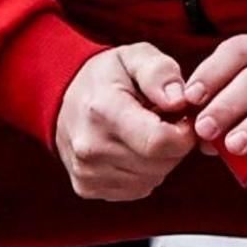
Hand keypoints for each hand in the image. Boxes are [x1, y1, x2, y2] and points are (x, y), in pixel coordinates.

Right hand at [53, 44, 196, 201]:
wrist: (62, 97)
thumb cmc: (106, 76)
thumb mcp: (134, 56)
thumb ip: (160, 72)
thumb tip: (180, 100)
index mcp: (103, 111)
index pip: (160, 141)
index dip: (184, 132)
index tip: (181, 117)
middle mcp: (90, 147)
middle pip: (161, 163)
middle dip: (174, 144)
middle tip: (162, 121)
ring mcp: (86, 171)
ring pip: (153, 179)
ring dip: (159, 159)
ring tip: (143, 132)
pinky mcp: (87, 187)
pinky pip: (138, 189)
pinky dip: (144, 172)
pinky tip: (132, 149)